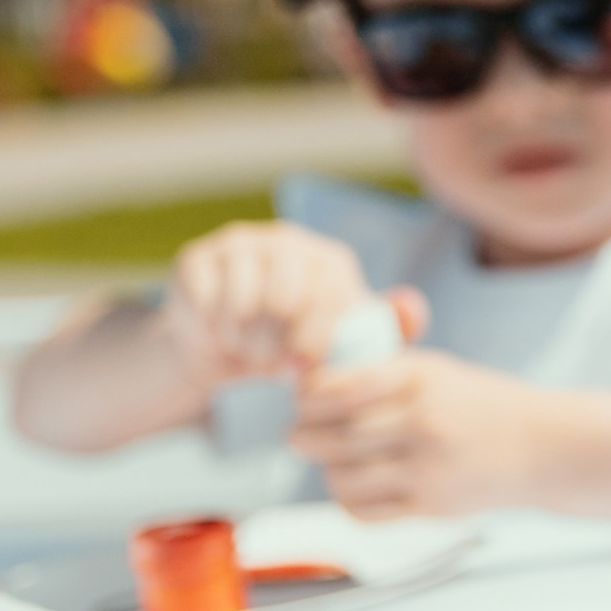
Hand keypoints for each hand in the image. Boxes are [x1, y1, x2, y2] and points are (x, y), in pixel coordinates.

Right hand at [158, 221, 380, 389]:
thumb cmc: (299, 347)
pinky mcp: (197, 257)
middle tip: (272, 363)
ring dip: (246, 341)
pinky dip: (214, 330)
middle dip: (278, 345)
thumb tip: (413, 310)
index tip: (303, 369)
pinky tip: (221, 335)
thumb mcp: (345, 344)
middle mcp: (288, 241)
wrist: (230, 350)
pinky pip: (206, 302)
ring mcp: (240, 244)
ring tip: (250, 350)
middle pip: (284, 299)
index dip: (316, 341)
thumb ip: (384, 330)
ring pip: (243, 302)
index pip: (330, 298)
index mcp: (331, 261)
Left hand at [290, 350, 551, 518]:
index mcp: (422, 379)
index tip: (305, 397)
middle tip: (299, 432)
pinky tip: (355, 485)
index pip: (341, 386)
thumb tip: (315, 383)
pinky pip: (363, 510)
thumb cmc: (482, 405)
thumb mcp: (439, 371)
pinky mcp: (430, 506)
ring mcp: (427, 469)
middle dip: (303, 434)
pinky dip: (348, 498)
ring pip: (341, 476)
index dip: (309, 395)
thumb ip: (383, 373)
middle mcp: (424, 423)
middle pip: (332, 435)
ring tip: (331, 460)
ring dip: (325, 468)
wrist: (543, 448)